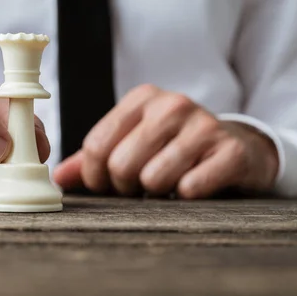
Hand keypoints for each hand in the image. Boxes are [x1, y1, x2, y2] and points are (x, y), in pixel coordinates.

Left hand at [54, 84, 278, 197]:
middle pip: (120, 164)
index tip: (106, 184)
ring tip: (167, 183)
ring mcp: (204, 125)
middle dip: (125, 187)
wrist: (237, 146)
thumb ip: (93, 159)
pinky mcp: (232, 151)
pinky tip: (194, 186)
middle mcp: (172, 105)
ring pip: (153, 178)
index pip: (95, 146)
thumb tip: (58, 177)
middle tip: (139, 186)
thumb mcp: (132, 143)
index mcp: (142, 99)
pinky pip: (190, 188)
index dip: (94, 176)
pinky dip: (186, 196)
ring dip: (156, 193)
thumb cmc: (173, 147)